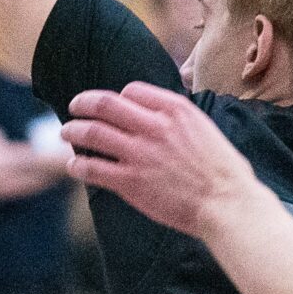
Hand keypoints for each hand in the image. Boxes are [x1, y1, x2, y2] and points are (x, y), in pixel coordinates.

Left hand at [62, 84, 264, 238]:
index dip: (117, 97)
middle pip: (105, 104)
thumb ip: (179, 120)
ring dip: (74, 131)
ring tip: (66, 133)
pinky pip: (93, 169)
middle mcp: (154, 126)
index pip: (132, 90)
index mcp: (175, 110)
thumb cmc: (224, 171)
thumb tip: (163, 117)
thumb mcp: (205, 129)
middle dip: (83, 103)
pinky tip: (74, 167)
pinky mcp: (131, 182)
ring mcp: (140, 153)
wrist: (226, 203)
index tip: (112, 105)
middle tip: (74, 106)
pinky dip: (78, 166)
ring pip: (92, 133)